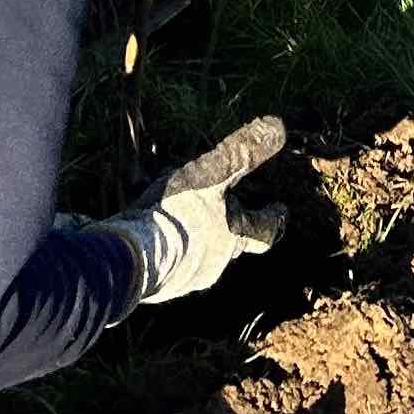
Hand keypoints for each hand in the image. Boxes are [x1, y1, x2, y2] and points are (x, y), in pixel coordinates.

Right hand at [101, 116, 289, 308]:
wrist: (132, 258)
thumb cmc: (176, 213)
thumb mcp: (212, 173)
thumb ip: (244, 152)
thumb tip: (278, 126)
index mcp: (233, 237)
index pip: (266, 231)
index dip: (274, 218)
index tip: (281, 210)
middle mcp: (215, 263)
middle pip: (231, 245)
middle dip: (230, 228)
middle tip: (225, 211)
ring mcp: (187, 278)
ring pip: (200, 255)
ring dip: (197, 239)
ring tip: (182, 220)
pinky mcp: (159, 286)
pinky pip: (172, 266)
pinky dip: (170, 250)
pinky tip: (156, 238)